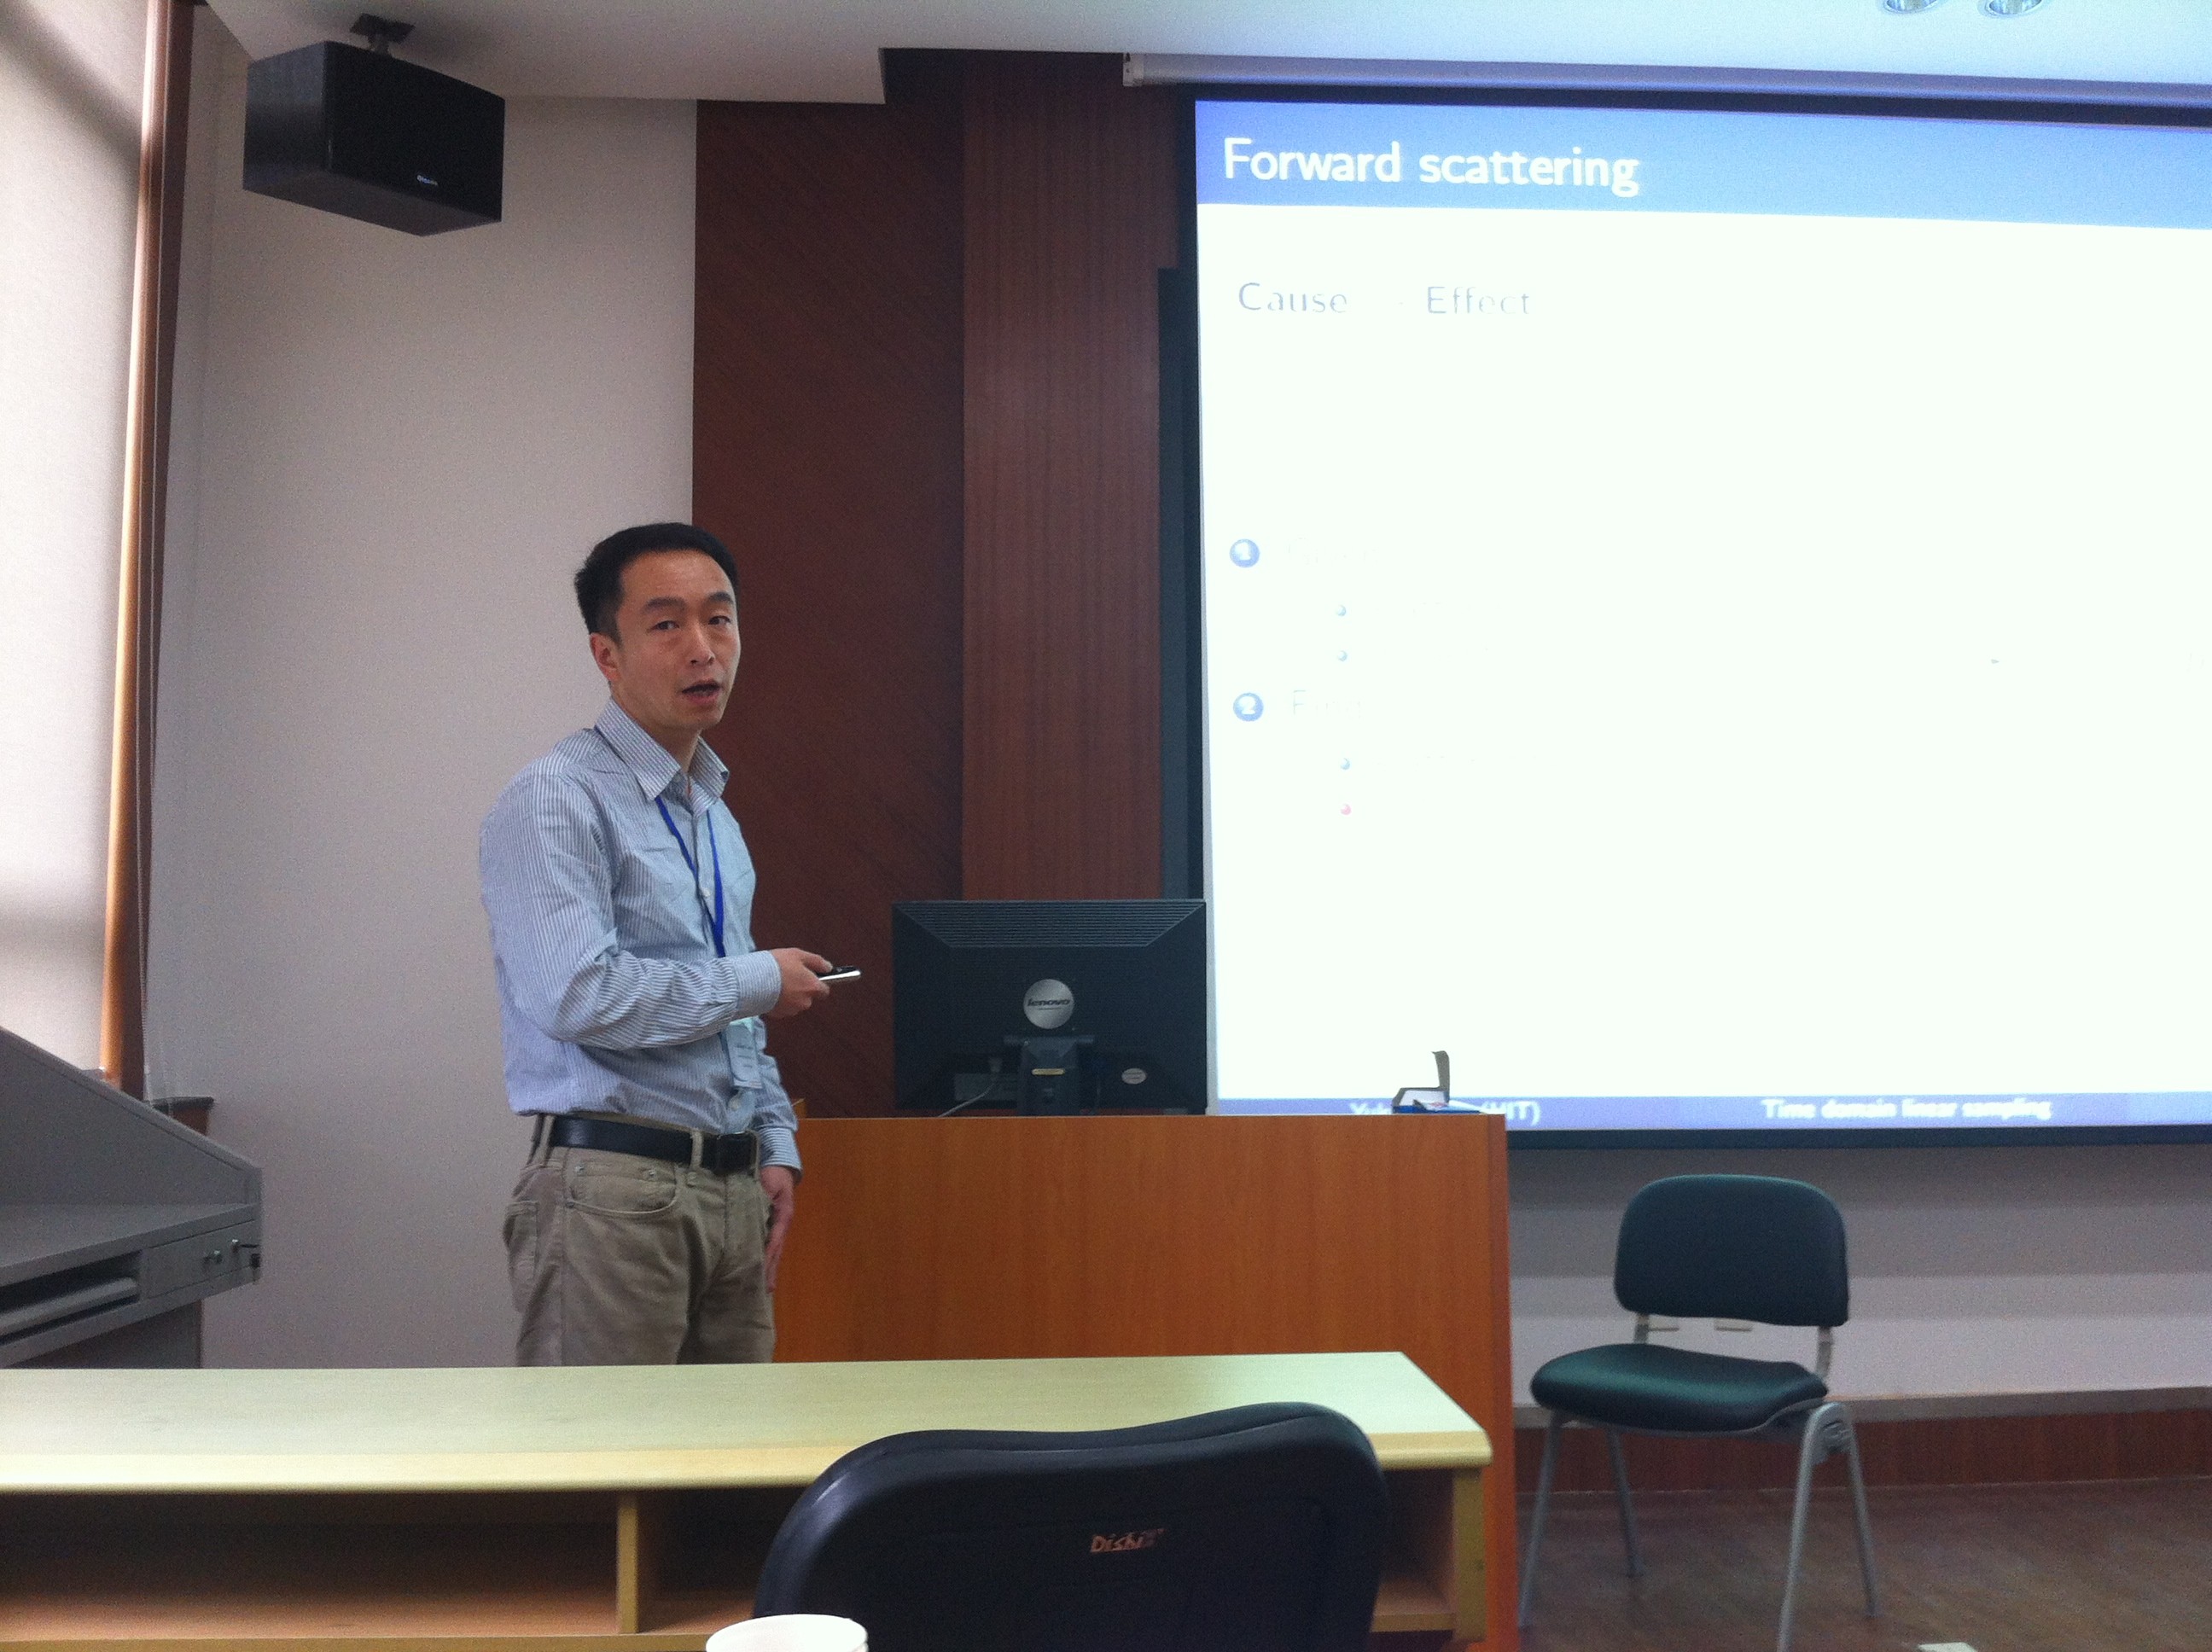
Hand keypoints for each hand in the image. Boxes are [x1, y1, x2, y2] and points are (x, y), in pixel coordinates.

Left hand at [760, 1164, 796, 1290]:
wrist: (778, 1164)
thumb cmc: (772, 1173)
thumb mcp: (768, 1181)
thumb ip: (761, 1195)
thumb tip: (753, 1211)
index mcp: (782, 1216)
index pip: (774, 1241)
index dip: (767, 1258)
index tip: (759, 1273)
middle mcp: (782, 1224)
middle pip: (776, 1251)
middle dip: (771, 1270)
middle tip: (766, 1290)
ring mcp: (778, 1226)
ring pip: (774, 1250)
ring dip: (770, 1268)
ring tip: (766, 1288)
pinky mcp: (772, 1225)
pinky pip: (769, 1244)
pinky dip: (766, 1258)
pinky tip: (762, 1269)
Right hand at [765, 948, 832, 1017]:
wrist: (752, 980)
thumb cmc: (777, 965)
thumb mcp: (798, 955)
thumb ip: (816, 962)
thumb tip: (828, 968)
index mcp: (812, 987)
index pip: (824, 990)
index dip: (818, 983)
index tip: (811, 977)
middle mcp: (805, 1002)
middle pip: (808, 997)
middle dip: (801, 989)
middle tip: (789, 975)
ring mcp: (791, 1010)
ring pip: (795, 1002)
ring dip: (789, 995)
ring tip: (777, 982)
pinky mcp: (778, 1014)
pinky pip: (782, 1007)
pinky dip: (778, 1000)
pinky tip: (770, 990)